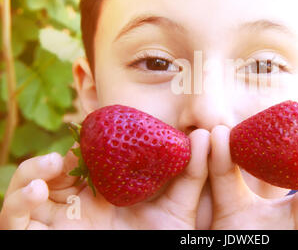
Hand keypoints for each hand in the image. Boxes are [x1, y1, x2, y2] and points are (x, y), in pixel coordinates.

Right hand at [0, 129, 209, 229]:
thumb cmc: (163, 242)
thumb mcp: (180, 208)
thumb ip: (192, 174)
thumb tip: (205, 134)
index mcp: (102, 193)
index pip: (82, 162)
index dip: (81, 145)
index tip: (91, 132)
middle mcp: (75, 206)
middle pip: (49, 175)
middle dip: (51, 159)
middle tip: (67, 153)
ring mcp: (56, 224)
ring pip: (25, 193)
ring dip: (29, 175)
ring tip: (50, 166)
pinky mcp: (40, 240)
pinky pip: (14, 222)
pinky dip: (16, 205)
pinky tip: (35, 193)